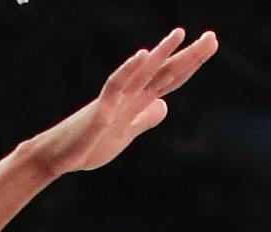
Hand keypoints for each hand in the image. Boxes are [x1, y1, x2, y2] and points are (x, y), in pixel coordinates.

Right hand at [23, 29, 219, 177]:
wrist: (57, 157)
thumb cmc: (88, 145)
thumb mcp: (125, 135)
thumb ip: (144, 119)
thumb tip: (164, 105)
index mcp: (137, 102)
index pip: (170, 79)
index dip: (191, 63)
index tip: (211, 44)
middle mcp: (129, 96)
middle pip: (163, 72)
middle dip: (187, 56)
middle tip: (213, 37)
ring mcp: (114, 101)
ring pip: (141, 73)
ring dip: (159, 54)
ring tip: (179, 34)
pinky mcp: (99, 111)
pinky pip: (114, 86)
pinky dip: (128, 70)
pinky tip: (141, 56)